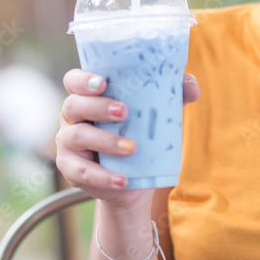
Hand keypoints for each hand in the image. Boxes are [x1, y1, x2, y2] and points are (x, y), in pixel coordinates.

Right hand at [55, 69, 199, 208]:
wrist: (132, 178)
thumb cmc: (139, 134)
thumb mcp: (154, 113)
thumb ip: (172, 95)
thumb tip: (191, 87)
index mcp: (88, 97)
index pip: (73, 80)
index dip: (83, 79)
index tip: (103, 82)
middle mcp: (72, 117)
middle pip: (74, 104)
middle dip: (98, 107)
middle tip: (123, 112)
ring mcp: (68, 143)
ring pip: (78, 136)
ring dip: (105, 141)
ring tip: (132, 148)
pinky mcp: (71, 170)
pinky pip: (82, 172)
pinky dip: (104, 177)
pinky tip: (122, 180)